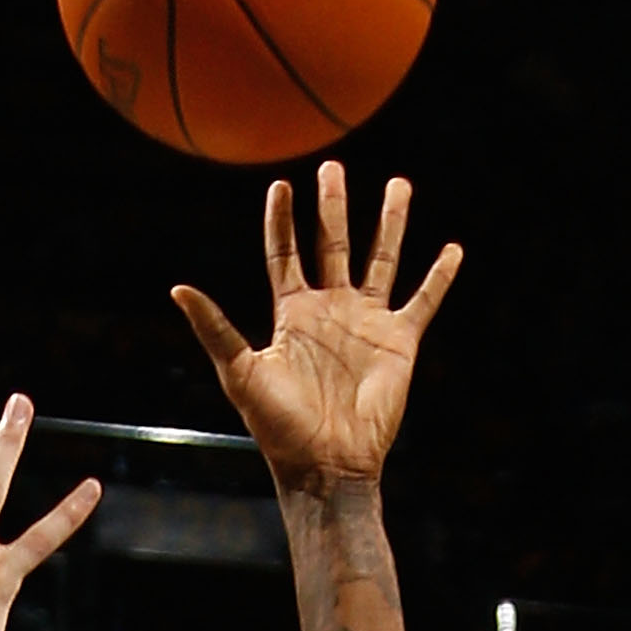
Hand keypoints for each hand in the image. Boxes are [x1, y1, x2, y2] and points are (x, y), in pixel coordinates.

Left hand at [173, 161, 460, 487]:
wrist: (326, 463)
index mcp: (292, 314)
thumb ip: (215, 329)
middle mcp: (330, 311)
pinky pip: (424, 300)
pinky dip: (440, 276)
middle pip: (332, 244)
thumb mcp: (241, 372)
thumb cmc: (279, 426)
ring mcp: (366, 323)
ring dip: (390, 222)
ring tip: (399, 184)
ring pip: (382, 258)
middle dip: (333, 206)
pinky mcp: (400, 341)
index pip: (285, 254)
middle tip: (332, 167)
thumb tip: (178, 289)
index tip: (281, 185)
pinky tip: (452, 249)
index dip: (282, 221)